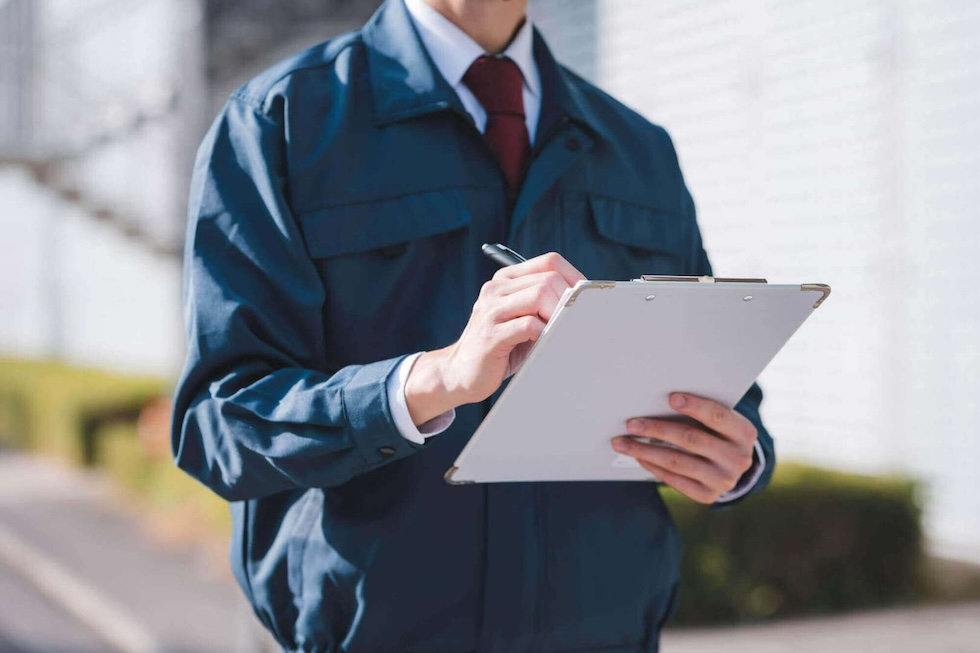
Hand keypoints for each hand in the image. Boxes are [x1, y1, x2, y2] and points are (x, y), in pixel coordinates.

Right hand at [405, 253, 585, 424]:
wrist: (459, 372)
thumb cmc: (500, 347)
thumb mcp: (522, 318)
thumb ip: (544, 305)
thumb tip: (583, 302)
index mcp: (505, 280)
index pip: (549, 261)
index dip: (574, 276)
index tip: (585, 298)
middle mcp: (496, 289)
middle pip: (548, 278)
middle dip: (568, 300)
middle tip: (573, 320)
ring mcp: (491, 311)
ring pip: (539, 295)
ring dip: (557, 315)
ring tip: (558, 331)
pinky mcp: (491, 335)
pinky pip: (529, 325)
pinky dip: (544, 334)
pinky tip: (542, 343)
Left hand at [612, 393, 756, 503]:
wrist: (732, 465)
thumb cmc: (717, 432)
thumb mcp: (719, 420)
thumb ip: (699, 412)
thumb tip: (658, 401)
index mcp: (744, 433)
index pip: (717, 416)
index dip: (694, 406)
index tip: (670, 397)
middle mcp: (738, 459)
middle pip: (691, 439)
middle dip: (657, 429)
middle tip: (631, 423)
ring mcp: (723, 480)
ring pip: (677, 461)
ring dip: (645, 450)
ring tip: (622, 442)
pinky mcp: (707, 495)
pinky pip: (674, 479)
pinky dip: (652, 466)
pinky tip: (638, 455)